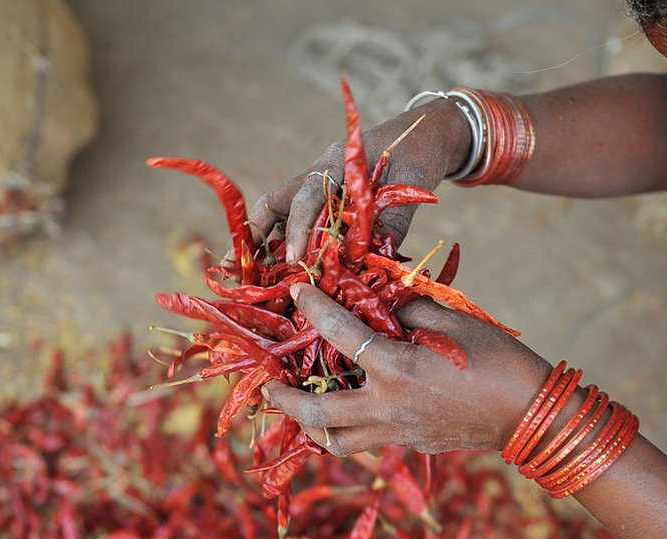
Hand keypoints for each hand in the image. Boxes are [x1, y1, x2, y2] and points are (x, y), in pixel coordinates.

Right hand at [247, 99, 471, 263]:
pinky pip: (303, 221)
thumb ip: (393, 221)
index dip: (300, 229)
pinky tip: (284, 269)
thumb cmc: (420, 154)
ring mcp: (322, 183)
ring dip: (269, 242)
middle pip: (278, 201)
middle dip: (258, 235)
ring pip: (285, 213)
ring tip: (252, 277)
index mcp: (338, 160)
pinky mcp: (330, 197)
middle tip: (239, 269)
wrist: (428, 134)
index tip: (295, 260)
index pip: (308, 196)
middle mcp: (321, 171)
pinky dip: (291, 242)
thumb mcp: (412, 185)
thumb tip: (373, 261)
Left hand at [261, 283, 550, 456]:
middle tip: (267, 383)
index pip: (341, 335)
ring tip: (298, 403)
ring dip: (309, 423)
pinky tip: (344, 408)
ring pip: (335, 441)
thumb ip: (408, 309)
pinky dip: (343, 428)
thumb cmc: (497, 359)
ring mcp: (397, 433)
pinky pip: (363, 442)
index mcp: (397, 370)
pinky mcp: (409, 445)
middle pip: (317, 413)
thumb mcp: (452, 321)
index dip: (315, 308)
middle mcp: (387, 408)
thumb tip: (380, 302)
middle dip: (283, 398)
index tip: (299, 290)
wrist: (530, 413)